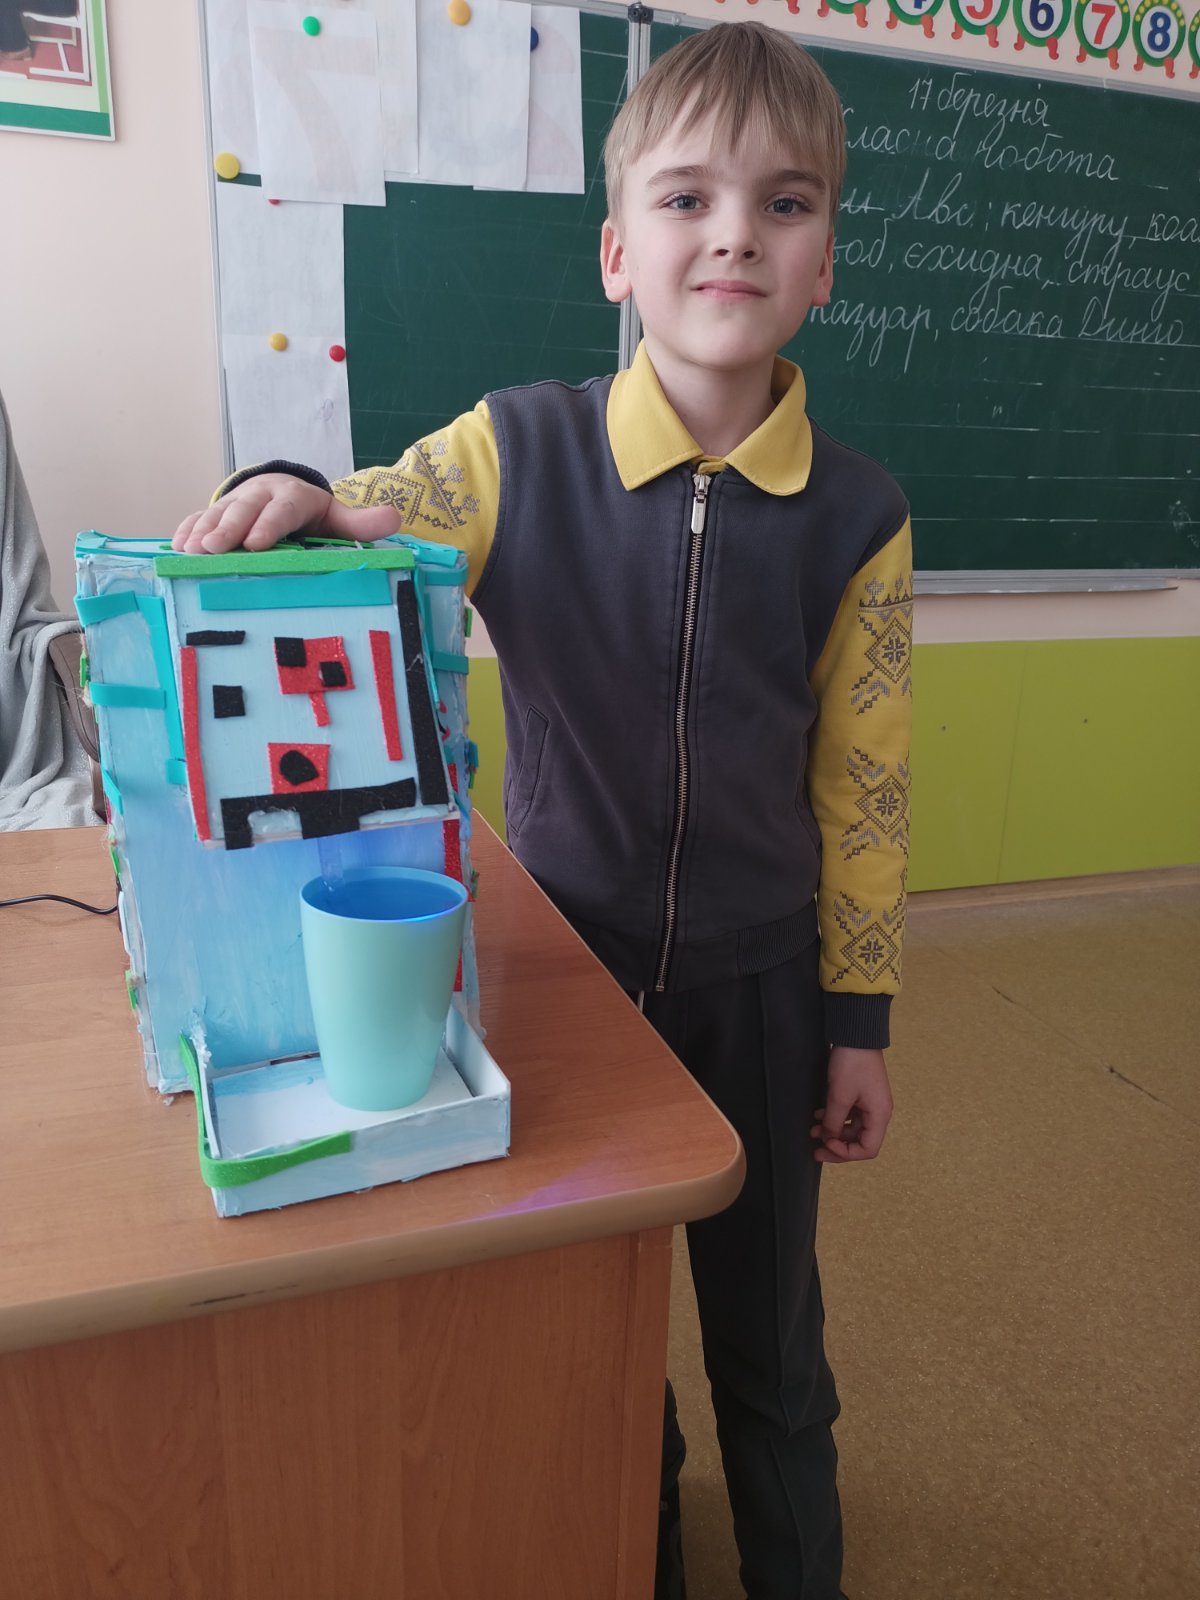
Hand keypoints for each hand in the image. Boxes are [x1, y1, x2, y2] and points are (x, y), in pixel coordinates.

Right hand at [171, 474, 400, 554]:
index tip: (257, 545)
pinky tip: (177, 548)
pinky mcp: (214, 513)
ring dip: (202, 532)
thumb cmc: (311, 516)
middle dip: (228, 530)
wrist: (282, 493)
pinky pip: (196, 519)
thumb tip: (393, 519)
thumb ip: (361, 523)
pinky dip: (186, 531)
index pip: (282, 511)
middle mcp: (259, 497)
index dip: (269, 526)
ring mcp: (234, 504)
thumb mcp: (336, 518)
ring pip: (216, 515)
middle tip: (214, 550)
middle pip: (243, 512)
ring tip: (190, 552)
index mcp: (292, 498)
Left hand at [811, 1046, 892, 1163]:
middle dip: (837, 1145)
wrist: (856, 1034)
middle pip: (859, 1141)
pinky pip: (849, 1114)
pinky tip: (818, 1114)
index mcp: (879, 1115)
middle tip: (816, 1148)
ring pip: (852, 1127)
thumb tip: (828, 1139)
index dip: (846, 1152)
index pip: (868, 1149)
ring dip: (833, 1131)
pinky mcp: (861, 1094)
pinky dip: (834, 1117)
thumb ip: (833, 1122)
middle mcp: (878, 1112)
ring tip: (813, 1129)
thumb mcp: (839, 1096)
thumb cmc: (852, 1064)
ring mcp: (870, 1103)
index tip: (827, 1144)